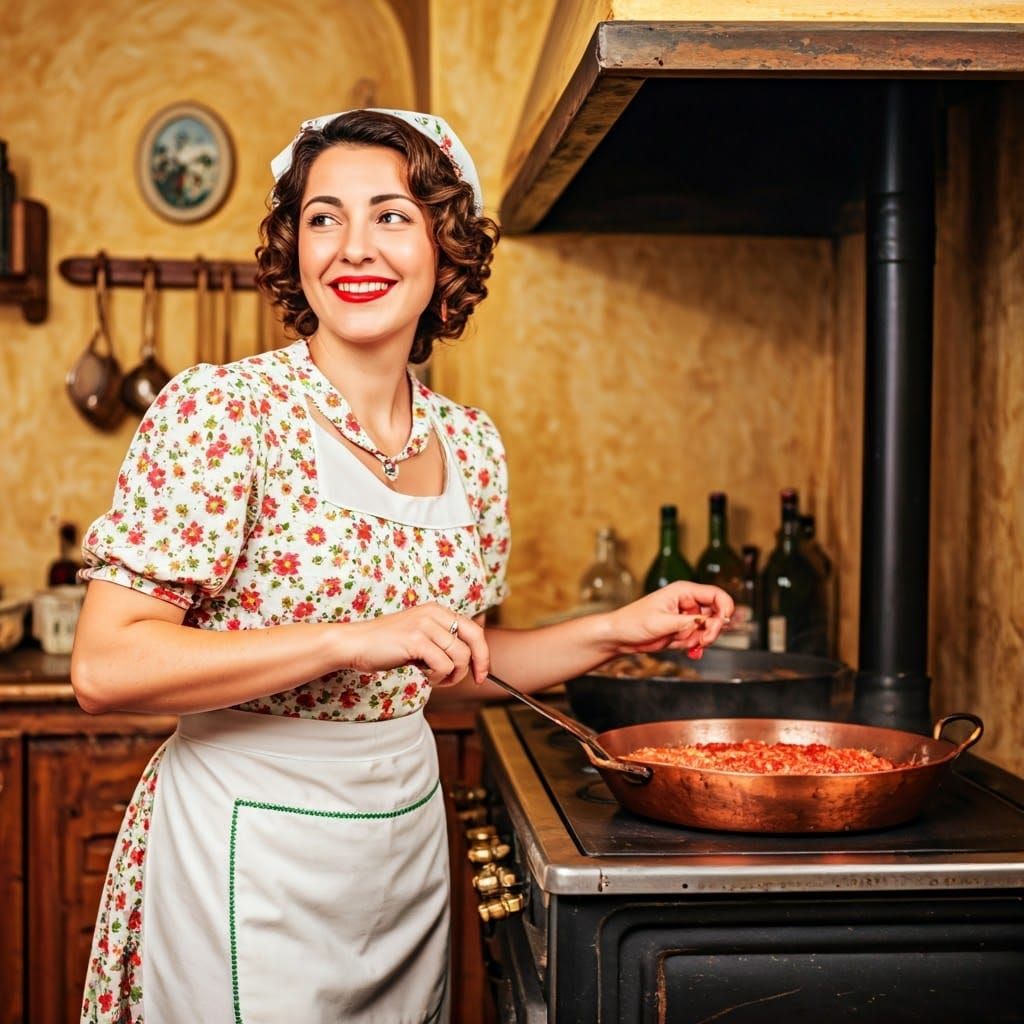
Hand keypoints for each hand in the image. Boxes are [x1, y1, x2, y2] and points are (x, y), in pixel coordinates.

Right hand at [339, 602, 489, 687]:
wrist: (355, 643)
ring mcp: (425, 626)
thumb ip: (441, 643)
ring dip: (451, 675)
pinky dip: (438, 677)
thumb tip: (469, 662)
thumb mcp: (419, 637)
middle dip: (479, 663)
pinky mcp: (416, 640)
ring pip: (460, 656)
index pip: (474, 630)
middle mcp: (434, 614)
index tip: (481, 673)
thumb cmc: (385, 645)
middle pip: (474, 639)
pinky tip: (424, 675)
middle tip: (476, 680)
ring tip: (434, 678)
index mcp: (437, 611)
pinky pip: (444, 664)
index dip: (483, 653)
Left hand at [605, 582, 734, 657]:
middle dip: (712, 630)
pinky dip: (697, 647)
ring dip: (702, 640)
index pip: (716, 595)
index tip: (724, 623)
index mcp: (683, 592)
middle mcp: (688, 603)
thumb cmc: (633, 622)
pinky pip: (699, 639)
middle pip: (716, 614)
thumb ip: (687, 622)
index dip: (725, 608)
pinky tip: (689, 652)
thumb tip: (709, 622)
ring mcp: (686, 618)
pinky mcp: (683, 631)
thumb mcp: (661, 622)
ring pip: (709, 629)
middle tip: (703, 641)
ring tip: (687, 645)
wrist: (620, 636)